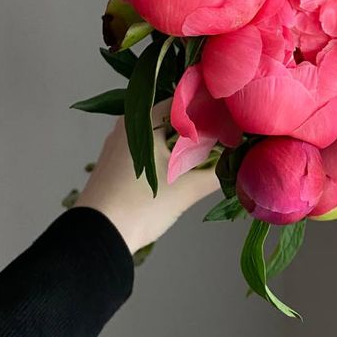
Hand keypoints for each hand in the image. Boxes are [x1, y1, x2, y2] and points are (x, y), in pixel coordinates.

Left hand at [74, 101, 218, 253]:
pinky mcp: (113, 162)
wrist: (97, 237)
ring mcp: (117, 143)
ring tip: (205, 149)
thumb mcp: (186, 190)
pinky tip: (179, 164)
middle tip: (222, 132)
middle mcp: (127, 125)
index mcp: (143, 120)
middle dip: (196, 123)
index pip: (183, 100)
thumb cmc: (140, 206)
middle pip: (170, 115)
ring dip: (179, 138)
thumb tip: (239, 163)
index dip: (208, 106)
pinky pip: (144, 146)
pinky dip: (163, 150)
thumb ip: (217, 173)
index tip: (228, 115)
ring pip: (156, 131)